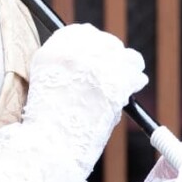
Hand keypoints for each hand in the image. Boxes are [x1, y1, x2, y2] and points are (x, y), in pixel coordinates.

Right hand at [0, 23, 146, 181]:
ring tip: (123, 82)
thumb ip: (68, 66)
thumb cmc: (47, 125)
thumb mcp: (46, 84)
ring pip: (125, 55)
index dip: (95, 44)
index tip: (100, 56)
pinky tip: (129, 91)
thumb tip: (98, 58)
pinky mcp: (114, 83)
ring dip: (127, 67)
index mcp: (52, 51)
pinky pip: (135, 72)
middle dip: (112, 56)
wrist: (50, 150)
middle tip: (114, 73)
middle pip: (106, 41)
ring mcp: (95, 66)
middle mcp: (73, 53)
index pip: (82, 32)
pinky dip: (135, 82)